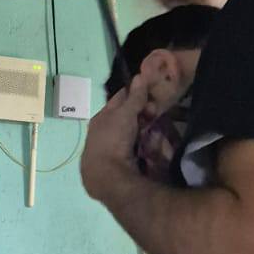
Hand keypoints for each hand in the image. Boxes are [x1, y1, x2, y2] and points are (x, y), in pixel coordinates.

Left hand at [81, 76, 147, 203]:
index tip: (149, 93)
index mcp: (100, 118)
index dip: (134, 94)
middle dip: (141, 114)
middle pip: (125, 117)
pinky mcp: (115, 166)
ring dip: (142, 130)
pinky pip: (131, 150)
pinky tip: (147, 148)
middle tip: (154, 113)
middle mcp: (101, 133)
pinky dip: (140, 146)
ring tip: (153, 131)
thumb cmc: (113, 140)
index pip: (119, 99)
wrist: (107, 177)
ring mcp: (108, 150)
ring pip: (129, 134)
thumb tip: (140, 75)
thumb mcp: (125, 114)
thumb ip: (134, 97)